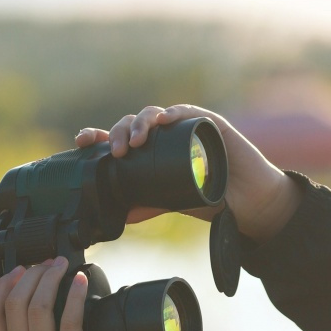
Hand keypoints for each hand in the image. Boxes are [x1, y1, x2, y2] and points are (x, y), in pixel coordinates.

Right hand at [0, 257, 110, 330]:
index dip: (3, 285)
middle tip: (47, 264)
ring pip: (39, 306)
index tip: (18, 271)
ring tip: (62, 266)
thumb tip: (37, 320)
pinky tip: (80, 283)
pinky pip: (70, 321)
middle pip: (15, 303)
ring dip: (52, 278)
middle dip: (32, 274)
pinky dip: (75, 296)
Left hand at [76, 104, 302, 241]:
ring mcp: (186, 128)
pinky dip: (173, 114)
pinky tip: (162, 119)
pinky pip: (188, 113)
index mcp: (153, 152)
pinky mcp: (209, 125)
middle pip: (132, 124)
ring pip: (155, 114)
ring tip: (135, 142)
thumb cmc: (212, 199)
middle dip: (119, 132)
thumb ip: (148, 206)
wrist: (249, 203)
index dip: (99, 136)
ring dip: (141, 123)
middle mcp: (166, 136)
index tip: (82, 140)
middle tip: (116, 151)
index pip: (121, 137)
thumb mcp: (173, 203)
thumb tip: (119, 216)